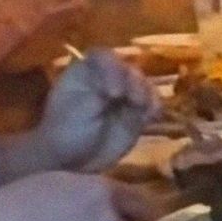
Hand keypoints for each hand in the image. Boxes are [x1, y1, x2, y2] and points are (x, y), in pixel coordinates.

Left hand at [32, 48, 156, 174]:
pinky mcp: (136, 111)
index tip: (114, 92)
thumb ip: (96, 97)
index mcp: (85, 72)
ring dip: (146, 92)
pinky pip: (152, 102)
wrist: (72, 163)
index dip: (111, 68)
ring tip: (143, 109)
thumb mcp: (74, 114)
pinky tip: (153, 116)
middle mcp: (106, 77)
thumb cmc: (66, 134)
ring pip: (142, 83)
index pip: (101, 57)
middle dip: (133, 82)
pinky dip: (155, 106)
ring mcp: (123, 94)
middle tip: (134, 101)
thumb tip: (119, 91)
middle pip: (126, 67)